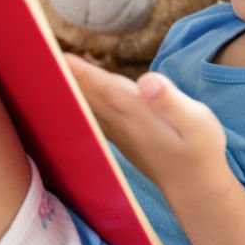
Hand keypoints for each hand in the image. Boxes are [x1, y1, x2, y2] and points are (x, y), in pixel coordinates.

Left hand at [64, 53, 227, 192]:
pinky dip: (82, 102)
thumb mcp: (196, 121)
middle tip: (43, 56)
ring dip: (72, 89)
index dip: (84, 73)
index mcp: (139, 114)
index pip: (106, 89)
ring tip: (52, 71)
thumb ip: (170, 100)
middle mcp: (124, 124)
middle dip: (70, 76)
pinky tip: (73, 97)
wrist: (195, 188)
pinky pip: (95, 116)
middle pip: (91, 95)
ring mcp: (121, 133)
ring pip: (90, 106)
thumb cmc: (201, 150)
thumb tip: (146, 82)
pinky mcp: (123, 138)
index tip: (62, 58)